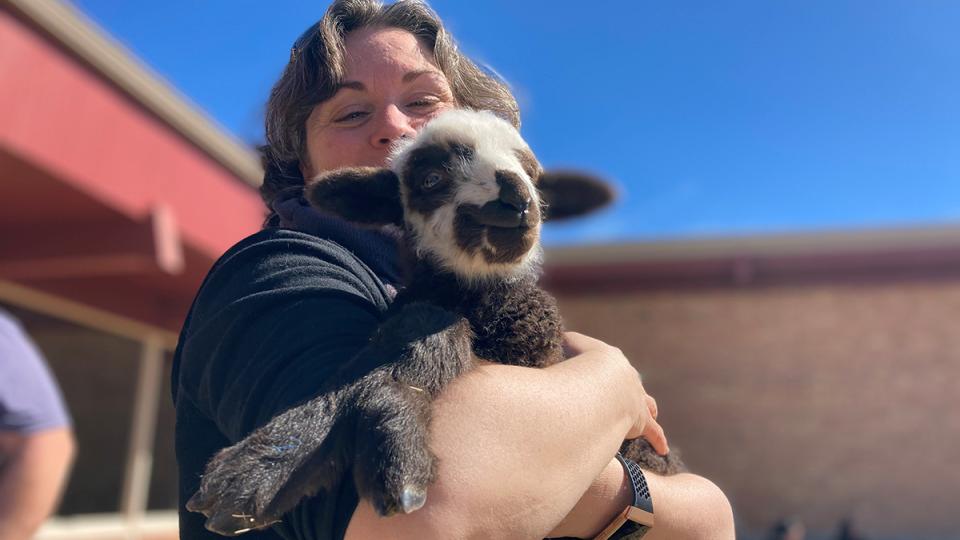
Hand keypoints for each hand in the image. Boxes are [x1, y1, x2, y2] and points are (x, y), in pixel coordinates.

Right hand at [563, 332, 668, 455]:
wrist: (600, 382)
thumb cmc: (580, 364)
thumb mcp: (568, 347)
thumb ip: (562, 346)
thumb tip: (556, 345)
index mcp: (612, 361)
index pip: (611, 366)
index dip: (606, 372)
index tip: (602, 374)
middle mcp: (629, 379)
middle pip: (632, 385)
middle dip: (631, 390)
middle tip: (629, 396)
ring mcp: (638, 400)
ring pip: (647, 406)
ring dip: (649, 410)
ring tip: (653, 415)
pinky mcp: (641, 422)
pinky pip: (653, 432)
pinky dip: (658, 439)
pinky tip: (663, 449)